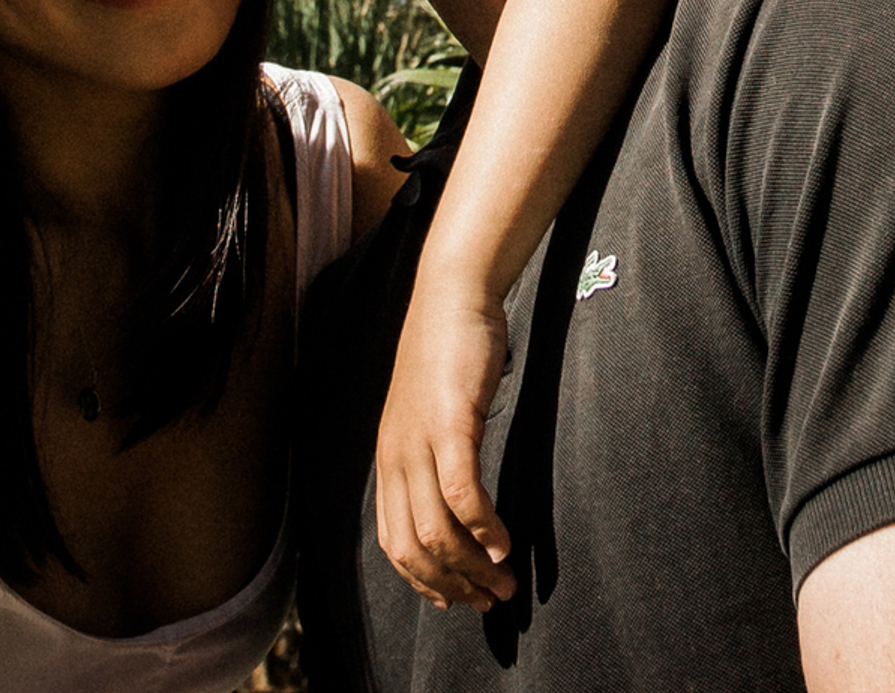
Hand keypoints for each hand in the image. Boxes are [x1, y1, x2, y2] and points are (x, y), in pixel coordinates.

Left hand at [376, 273, 515, 610]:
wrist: (452, 292)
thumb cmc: (449, 349)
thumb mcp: (431, 410)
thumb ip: (435, 452)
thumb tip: (457, 496)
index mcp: (390, 458)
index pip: (393, 542)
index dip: (423, 581)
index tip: (456, 600)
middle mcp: (396, 456)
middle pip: (411, 548)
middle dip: (450, 586)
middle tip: (487, 601)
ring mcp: (420, 441)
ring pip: (436, 531)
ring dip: (472, 567)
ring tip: (503, 583)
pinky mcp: (450, 423)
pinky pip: (462, 493)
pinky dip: (483, 528)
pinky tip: (505, 543)